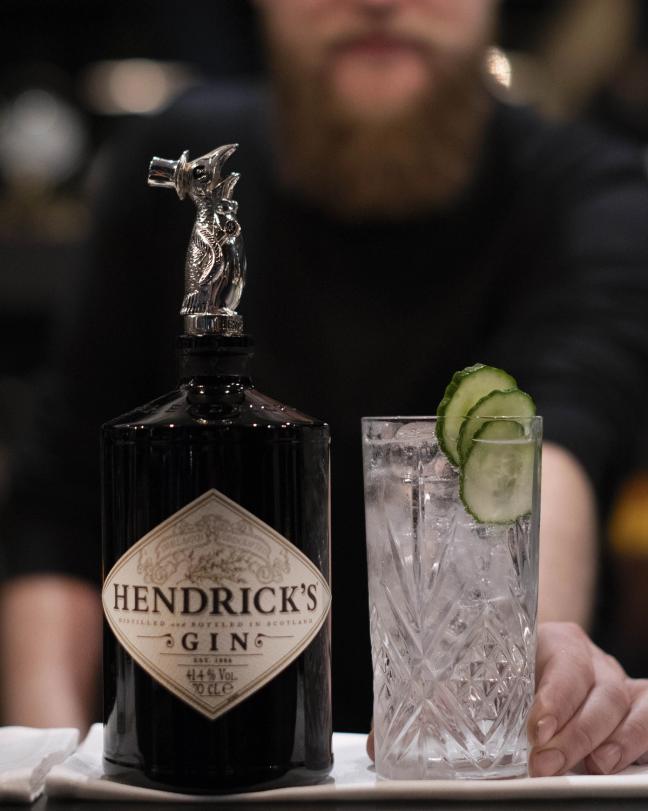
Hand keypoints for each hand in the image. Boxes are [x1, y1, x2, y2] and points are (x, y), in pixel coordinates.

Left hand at [366, 622, 647, 774]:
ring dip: (607, 741)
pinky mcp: (635, 705)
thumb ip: (431, 712)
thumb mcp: (473, 686)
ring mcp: (614, 681)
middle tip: (545, 763)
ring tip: (583, 769)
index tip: (533, 725)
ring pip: (625, 702)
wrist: (544, 661)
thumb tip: (380, 748)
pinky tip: (611, 764)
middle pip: (596, 686)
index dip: (552, 693)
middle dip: (573, 729)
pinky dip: (638, 740)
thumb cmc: (504, 675)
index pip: (560, 658)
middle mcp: (587, 657)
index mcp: (546, 641)